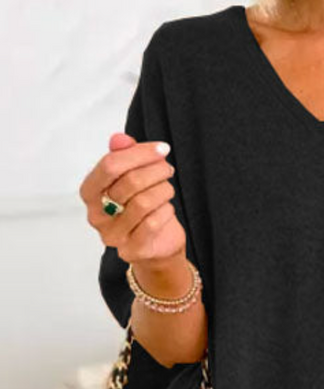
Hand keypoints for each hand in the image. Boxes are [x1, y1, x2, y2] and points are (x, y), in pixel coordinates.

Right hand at [80, 132, 185, 265]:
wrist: (156, 244)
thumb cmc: (141, 206)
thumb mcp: (132, 176)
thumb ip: (124, 156)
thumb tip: (119, 139)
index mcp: (90, 192)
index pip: (110, 165)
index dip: (139, 153)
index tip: (161, 149)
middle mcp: (96, 215)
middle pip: (129, 182)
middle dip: (156, 170)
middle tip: (168, 169)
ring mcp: (112, 235)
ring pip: (143, 202)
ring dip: (163, 190)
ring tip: (168, 188)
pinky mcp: (131, 250)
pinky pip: (153, 223)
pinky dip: (165, 211)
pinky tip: (167, 208)